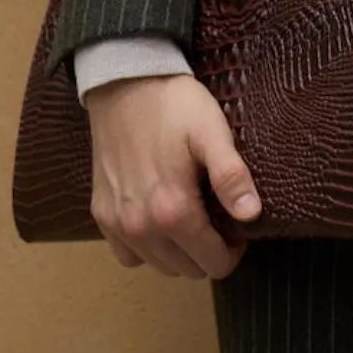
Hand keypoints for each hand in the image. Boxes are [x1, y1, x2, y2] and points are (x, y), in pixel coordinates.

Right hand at [86, 72, 261, 279]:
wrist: (125, 83)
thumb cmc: (174, 106)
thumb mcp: (212, 132)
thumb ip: (231, 176)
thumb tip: (251, 215)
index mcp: (173, 210)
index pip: (213, 263)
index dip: (233, 251)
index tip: (238, 229)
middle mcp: (141, 226)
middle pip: (188, 269)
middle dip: (208, 253)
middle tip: (218, 220)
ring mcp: (117, 223)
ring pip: (159, 266)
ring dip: (180, 253)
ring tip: (192, 219)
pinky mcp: (101, 214)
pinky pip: (128, 255)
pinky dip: (146, 249)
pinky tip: (158, 221)